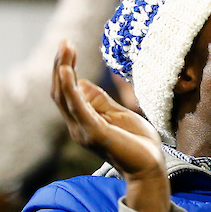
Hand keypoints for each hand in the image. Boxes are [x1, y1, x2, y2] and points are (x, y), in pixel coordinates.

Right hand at [52, 40, 170, 211]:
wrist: (150, 168)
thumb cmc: (137, 143)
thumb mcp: (118, 114)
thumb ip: (99, 100)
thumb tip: (82, 82)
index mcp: (83, 121)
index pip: (66, 91)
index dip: (64, 69)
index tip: (68, 46)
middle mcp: (77, 126)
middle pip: (60, 92)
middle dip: (61, 65)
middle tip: (65, 42)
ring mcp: (83, 130)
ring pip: (64, 97)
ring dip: (63, 71)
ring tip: (65, 49)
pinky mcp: (94, 133)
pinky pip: (78, 108)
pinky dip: (70, 89)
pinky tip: (67, 71)